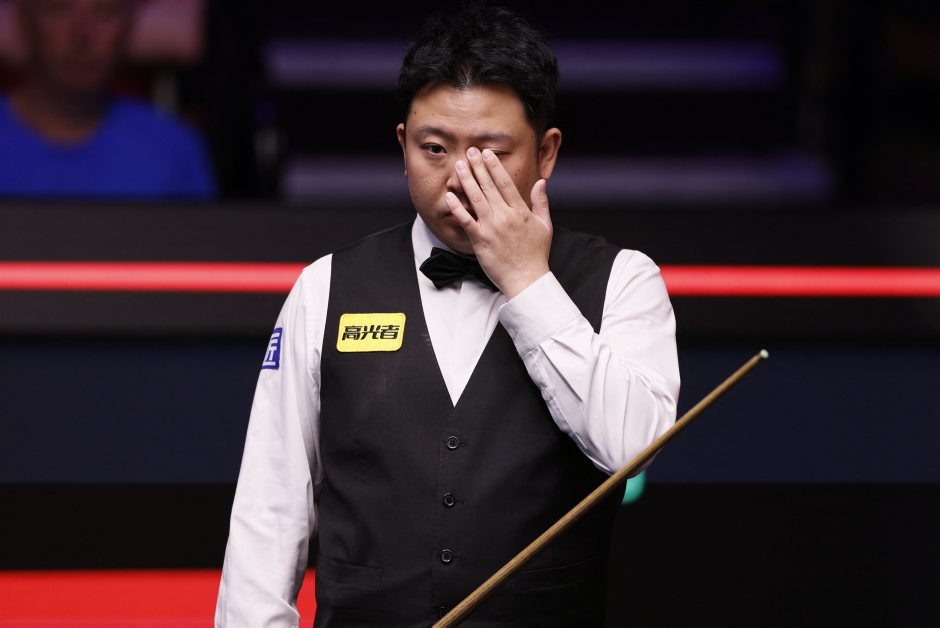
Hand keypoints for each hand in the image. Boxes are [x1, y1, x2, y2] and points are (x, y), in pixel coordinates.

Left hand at [445, 147, 551, 298]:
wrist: (526, 279)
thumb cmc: (536, 254)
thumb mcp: (545, 225)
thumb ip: (541, 202)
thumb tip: (541, 182)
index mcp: (520, 211)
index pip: (505, 183)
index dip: (494, 166)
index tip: (487, 154)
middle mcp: (505, 216)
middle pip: (488, 186)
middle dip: (478, 167)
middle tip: (469, 151)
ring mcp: (491, 228)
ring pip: (476, 198)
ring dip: (466, 180)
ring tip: (459, 166)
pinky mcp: (480, 240)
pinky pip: (465, 220)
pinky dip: (457, 207)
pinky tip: (449, 195)